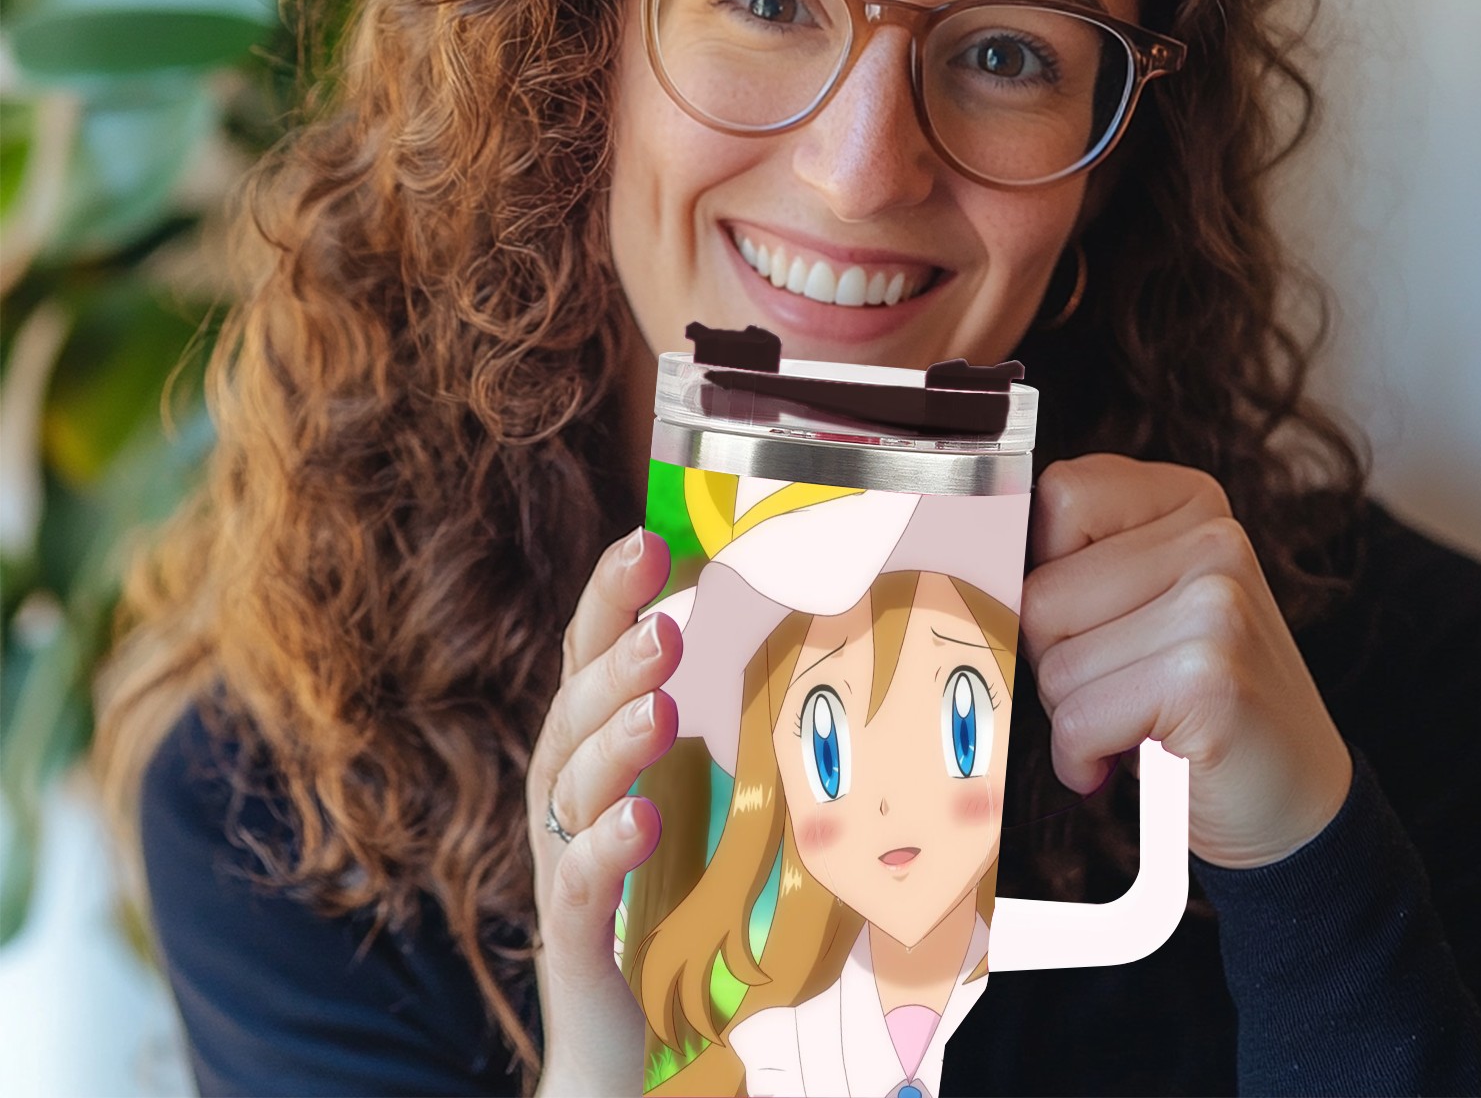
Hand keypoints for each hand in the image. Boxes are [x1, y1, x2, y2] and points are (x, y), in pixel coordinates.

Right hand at [525, 527, 680, 1094]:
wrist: (631, 1043)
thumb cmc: (679, 900)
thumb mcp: (712, 798)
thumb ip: (735, 731)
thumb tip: (815, 647)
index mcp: (600, 748)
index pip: (592, 654)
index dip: (610, 596)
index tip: (646, 539)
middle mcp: (570, 792)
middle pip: (574, 705)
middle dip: (616, 655)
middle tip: (666, 618)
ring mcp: (563, 859)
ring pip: (568, 782)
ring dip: (612, 736)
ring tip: (658, 706)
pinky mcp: (574, 934)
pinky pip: (576, 883)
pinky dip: (606, 847)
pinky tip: (642, 820)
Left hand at [1021, 454, 1351, 867]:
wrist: (1298, 804)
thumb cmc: (1196, 702)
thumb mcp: (1143, 604)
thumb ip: (1078, 563)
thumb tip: (971, 563)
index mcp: (1191, 501)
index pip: (1056, 496)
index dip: (1041, 569)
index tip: (1076, 619)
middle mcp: (1213, 538)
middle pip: (1041, 590)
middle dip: (1057, 657)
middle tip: (1122, 688)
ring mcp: (1216, 603)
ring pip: (1053, 659)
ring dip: (1074, 712)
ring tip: (1136, 720)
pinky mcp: (1207, 676)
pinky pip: (1077, 718)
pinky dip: (1083, 757)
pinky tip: (1128, 761)